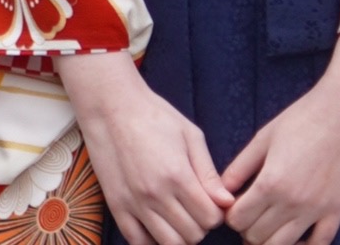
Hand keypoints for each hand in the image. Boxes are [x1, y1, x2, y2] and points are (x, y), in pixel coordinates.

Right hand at [56, 52, 232, 244]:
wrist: (112, 108)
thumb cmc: (155, 116)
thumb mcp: (190, 135)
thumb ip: (209, 172)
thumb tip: (227, 202)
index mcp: (178, 175)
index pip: (210, 218)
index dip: (217, 213)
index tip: (213, 202)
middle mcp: (156, 195)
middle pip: (192, 236)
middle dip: (201, 225)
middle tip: (197, 207)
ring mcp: (134, 204)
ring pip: (168, 244)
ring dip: (180, 236)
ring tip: (180, 215)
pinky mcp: (117, 207)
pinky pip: (138, 242)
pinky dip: (153, 240)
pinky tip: (159, 224)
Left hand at [222, 32, 339, 244]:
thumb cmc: (304, 117)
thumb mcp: (265, 136)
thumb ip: (240, 166)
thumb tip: (221, 190)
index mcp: (270, 182)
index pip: (238, 220)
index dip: (232, 214)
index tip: (237, 204)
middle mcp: (292, 203)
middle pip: (256, 237)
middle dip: (248, 227)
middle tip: (252, 211)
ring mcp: (316, 211)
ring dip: (270, 240)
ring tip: (270, 221)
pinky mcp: (336, 211)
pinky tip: (296, 235)